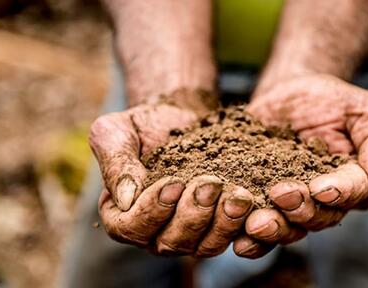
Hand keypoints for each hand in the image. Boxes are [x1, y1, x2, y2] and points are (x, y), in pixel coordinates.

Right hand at [89, 99, 254, 256]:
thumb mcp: (115, 132)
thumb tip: (126, 198)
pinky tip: (252, 200)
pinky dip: (242, 222)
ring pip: (204, 246)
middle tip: (211, 183)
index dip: (152, 210)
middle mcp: (154, 232)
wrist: (181, 116)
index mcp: (122, 214)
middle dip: (193, 215)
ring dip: (223, 223)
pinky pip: (231, 236)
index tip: (173, 182)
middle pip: (171, 242)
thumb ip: (115, 162)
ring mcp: (189, 234)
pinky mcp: (217, 226)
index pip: (131, 227)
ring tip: (238, 196)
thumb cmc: (143, 124)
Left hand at [239, 74, 367, 251]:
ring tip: (256, 224)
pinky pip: (259, 229)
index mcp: (355, 181)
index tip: (321, 187)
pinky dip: (250, 239)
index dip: (339, 193)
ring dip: (274, 230)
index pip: (355, 193)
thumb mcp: (361, 109)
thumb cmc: (330, 101)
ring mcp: (293, 205)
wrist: (287, 93)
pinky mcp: (263, 203)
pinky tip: (239, 240)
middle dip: (301, 210)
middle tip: (281, 195)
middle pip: (320, 217)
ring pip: (290, 228)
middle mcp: (326, 201)